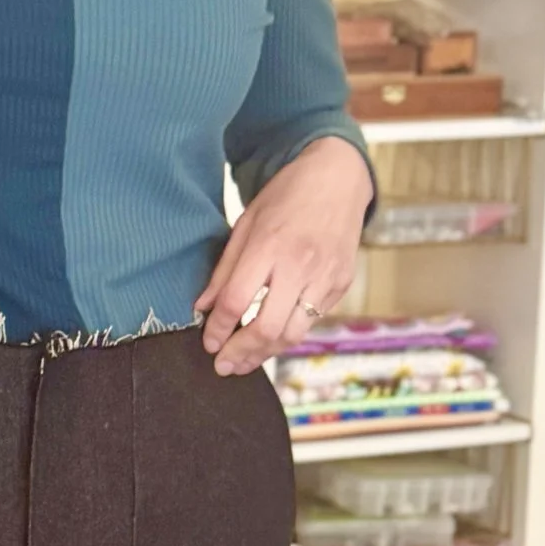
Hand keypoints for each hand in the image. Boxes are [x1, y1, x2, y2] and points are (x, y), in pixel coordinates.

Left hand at [195, 135, 373, 375]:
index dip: (218, 329)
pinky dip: (289, 334)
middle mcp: (299, 265)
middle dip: (240, 353)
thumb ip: (225, 269)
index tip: (208, 343)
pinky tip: (272, 339)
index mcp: (268, 246)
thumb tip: (203, 308)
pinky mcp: (341, 284)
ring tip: (246, 362)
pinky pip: (312, 321)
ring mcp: (325, 277)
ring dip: (265, 354)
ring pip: (292, 334)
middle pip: (266, 327)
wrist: (337, 178)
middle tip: (223, 366)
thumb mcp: (247, 223)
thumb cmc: (286, 197)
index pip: (235, 301)